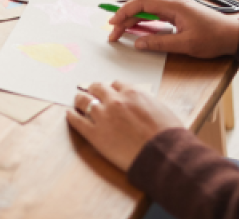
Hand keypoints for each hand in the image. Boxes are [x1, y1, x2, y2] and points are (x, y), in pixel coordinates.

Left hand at [65, 81, 183, 171]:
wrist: (164, 154)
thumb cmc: (169, 135)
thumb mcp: (161, 110)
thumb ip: (146, 103)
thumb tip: (141, 104)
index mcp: (133, 93)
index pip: (116, 84)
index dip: (112, 89)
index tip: (110, 92)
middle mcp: (115, 101)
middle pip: (97, 88)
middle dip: (94, 89)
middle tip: (90, 92)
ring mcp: (103, 117)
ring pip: (84, 100)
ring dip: (80, 99)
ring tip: (77, 100)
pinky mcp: (95, 134)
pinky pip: (77, 121)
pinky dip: (71, 116)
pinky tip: (69, 113)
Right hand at [107, 0, 238, 57]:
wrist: (234, 35)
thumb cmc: (214, 38)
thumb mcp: (185, 44)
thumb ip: (159, 43)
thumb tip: (138, 43)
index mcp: (173, 5)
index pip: (141, 3)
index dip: (124, 12)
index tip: (114, 24)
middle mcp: (172, 2)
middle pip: (141, 5)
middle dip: (124, 17)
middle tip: (114, 32)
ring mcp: (175, 7)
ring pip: (147, 9)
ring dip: (133, 19)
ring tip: (121, 31)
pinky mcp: (178, 13)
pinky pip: (155, 14)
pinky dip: (143, 21)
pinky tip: (137, 29)